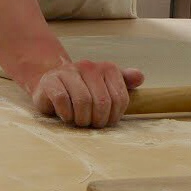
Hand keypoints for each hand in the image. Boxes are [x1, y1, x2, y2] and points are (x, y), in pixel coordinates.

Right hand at [29, 60, 143, 127]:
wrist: (50, 83)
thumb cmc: (83, 89)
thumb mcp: (106, 85)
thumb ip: (124, 82)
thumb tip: (140, 77)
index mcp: (107, 68)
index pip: (120, 98)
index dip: (114, 116)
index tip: (107, 121)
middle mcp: (89, 66)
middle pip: (102, 102)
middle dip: (98, 120)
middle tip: (91, 124)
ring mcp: (68, 71)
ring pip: (83, 101)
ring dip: (82, 119)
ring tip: (79, 121)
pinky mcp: (50, 80)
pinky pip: (62, 100)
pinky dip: (66, 114)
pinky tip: (66, 116)